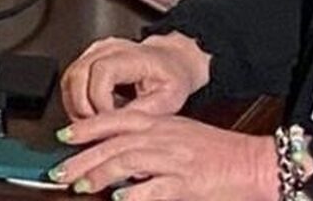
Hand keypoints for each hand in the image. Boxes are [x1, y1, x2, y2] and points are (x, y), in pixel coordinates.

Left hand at [52, 109, 276, 200]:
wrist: (253, 163)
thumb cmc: (218, 153)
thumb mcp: (180, 137)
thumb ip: (149, 142)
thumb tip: (116, 155)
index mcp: (163, 124)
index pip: (118, 120)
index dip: (88, 126)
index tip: (64, 135)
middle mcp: (166, 138)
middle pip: (116, 143)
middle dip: (83, 156)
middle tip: (59, 170)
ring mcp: (176, 160)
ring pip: (130, 161)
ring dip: (101, 173)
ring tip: (81, 185)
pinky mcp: (188, 184)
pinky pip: (156, 188)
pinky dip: (136, 194)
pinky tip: (119, 199)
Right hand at [60, 33, 210, 120]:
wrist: (174, 63)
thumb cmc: (172, 78)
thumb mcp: (167, 101)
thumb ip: (139, 115)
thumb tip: (115, 131)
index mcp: (134, 55)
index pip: (102, 71)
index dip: (99, 100)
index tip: (107, 119)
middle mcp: (111, 48)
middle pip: (78, 73)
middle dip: (82, 107)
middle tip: (95, 127)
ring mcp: (97, 50)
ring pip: (70, 77)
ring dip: (75, 106)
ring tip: (94, 122)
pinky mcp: (89, 58)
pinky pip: (70, 79)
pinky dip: (74, 101)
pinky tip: (91, 112)